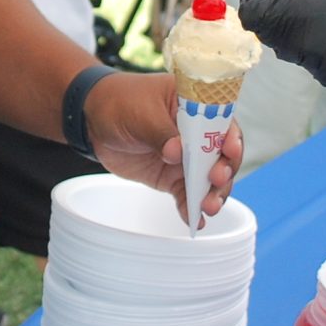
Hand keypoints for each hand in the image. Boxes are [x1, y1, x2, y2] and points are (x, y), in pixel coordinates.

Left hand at [86, 70, 240, 226]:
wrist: (93, 120)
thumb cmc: (120, 103)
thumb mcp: (141, 113)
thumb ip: (160, 133)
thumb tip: (177, 152)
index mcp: (195, 107)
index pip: (223, 122)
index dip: (231, 137)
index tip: (229, 151)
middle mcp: (197, 134)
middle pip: (222, 155)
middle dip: (224, 171)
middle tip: (215, 180)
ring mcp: (186, 158)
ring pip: (208, 180)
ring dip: (213, 194)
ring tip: (208, 207)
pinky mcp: (172, 178)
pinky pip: (187, 195)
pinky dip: (192, 208)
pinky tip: (195, 221)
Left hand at [238, 0, 325, 101]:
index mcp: (298, 16)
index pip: (253, 15)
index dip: (252, 1)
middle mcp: (302, 47)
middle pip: (267, 32)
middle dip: (273, 14)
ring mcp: (316, 66)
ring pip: (287, 46)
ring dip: (293, 29)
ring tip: (324, 10)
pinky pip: (309, 58)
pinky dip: (314, 43)